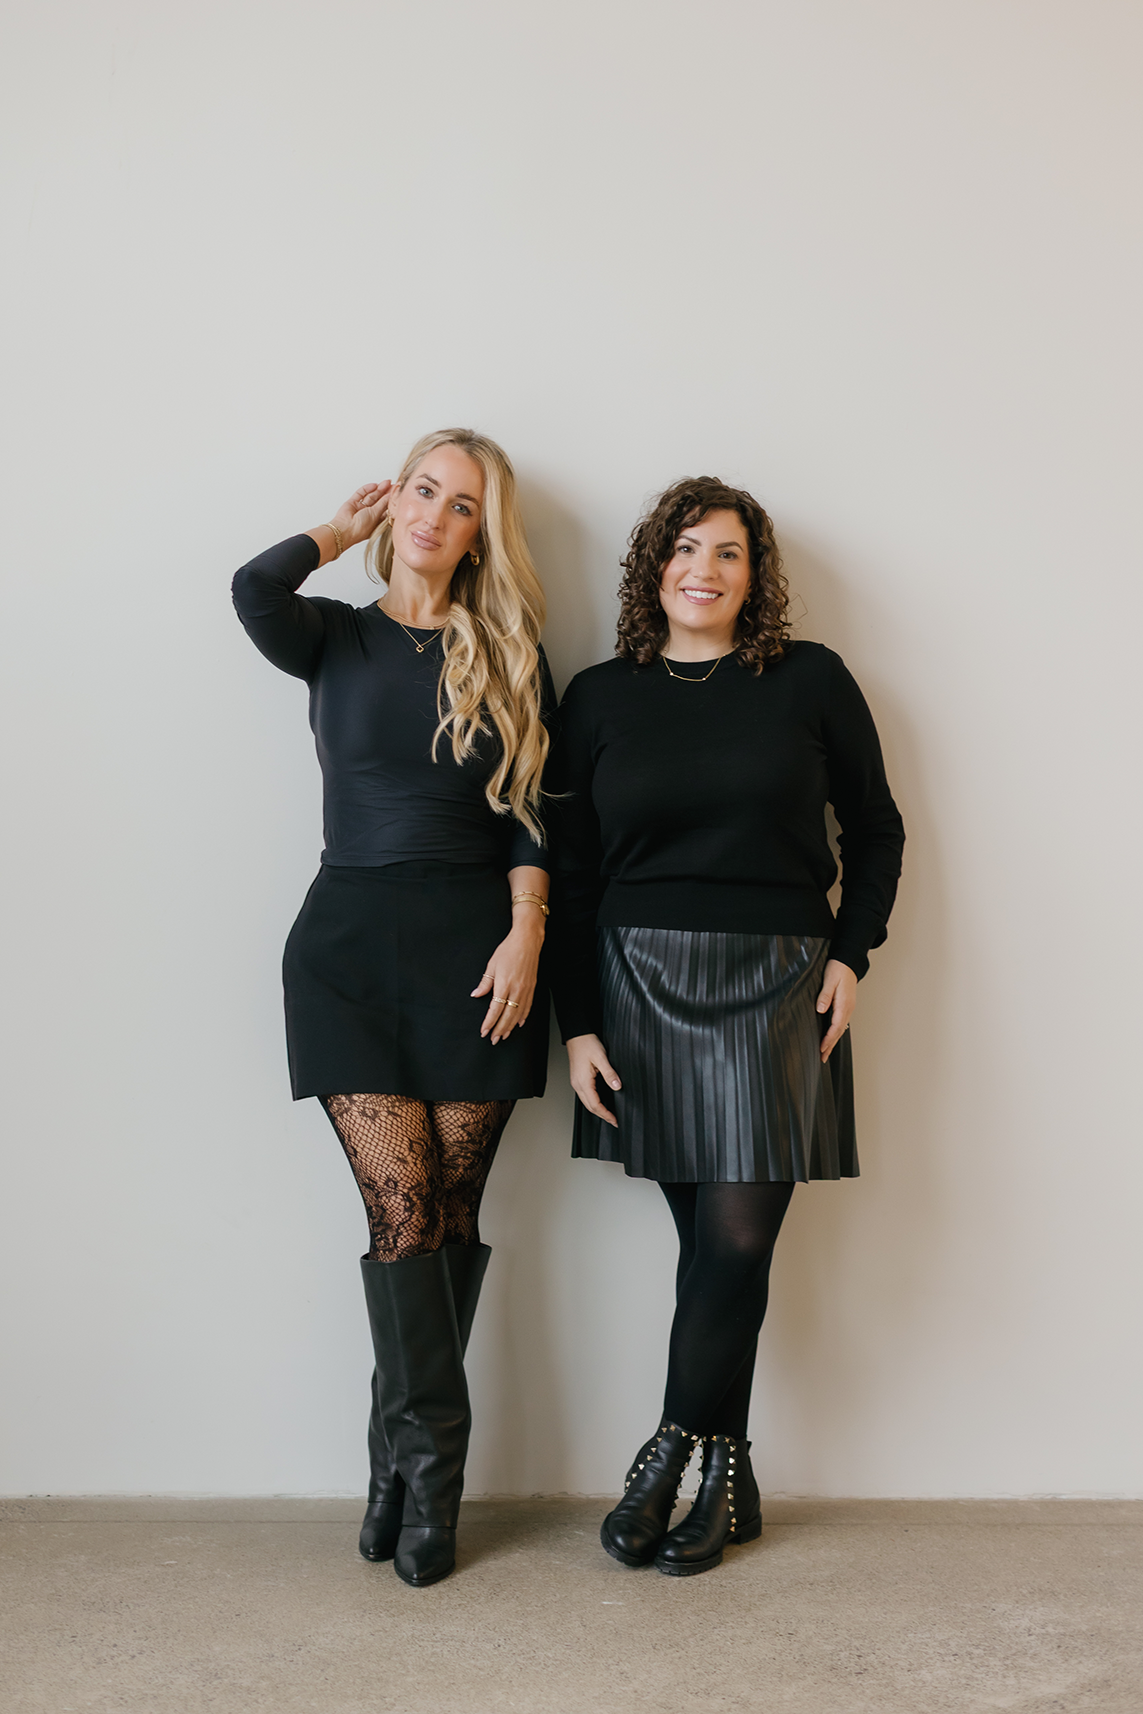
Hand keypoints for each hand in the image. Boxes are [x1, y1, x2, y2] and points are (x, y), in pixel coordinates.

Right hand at [330, 481, 393, 549]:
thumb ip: (383, 503)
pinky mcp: (352, 503)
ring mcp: (360, 509)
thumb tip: (390, 495)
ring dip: (378, 489)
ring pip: (370, 496)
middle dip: (385, 492)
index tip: (397, 492)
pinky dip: (366, 489)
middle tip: (393, 484)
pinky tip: (374, 485)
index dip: (390, 500)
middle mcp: (368, 515)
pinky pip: (360, 494)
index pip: (385, 509)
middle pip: (378, 501)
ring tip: (386, 482)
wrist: (344, 529)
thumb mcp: (376, 515)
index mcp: (376, 522)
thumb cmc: (360, 528)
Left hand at [472, 919, 543, 1042]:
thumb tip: (476, 994)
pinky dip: (522, 1017)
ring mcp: (526, 990)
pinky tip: (518, 1023)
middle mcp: (516, 989)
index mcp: (504, 984)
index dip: (489, 1022)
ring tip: (504, 1035)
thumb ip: (485, 983)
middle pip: (507, 1015)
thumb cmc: (508, 950)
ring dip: (510, 1027)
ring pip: (518, 1014)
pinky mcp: (532, 988)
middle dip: (499, 1029)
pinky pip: (527, 1007)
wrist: (527, 941)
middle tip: (493, 1039)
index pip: (495, 1009)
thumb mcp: (492, 965)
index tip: (484, 1031)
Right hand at [566, 1033, 621, 1126]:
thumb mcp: (601, 1058)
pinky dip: (594, 1102)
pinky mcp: (578, 1078)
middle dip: (602, 1115)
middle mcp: (578, 1084)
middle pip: (590, 1107)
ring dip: (598, 1110)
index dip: (606, 1114)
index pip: (595, 1105)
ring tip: (608, 1114)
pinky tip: (600, 1102)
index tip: (614, 1120)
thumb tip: (617, 1086)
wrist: (577, 1035)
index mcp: (583, 1082)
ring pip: (587, 1102)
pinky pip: (585, 1095)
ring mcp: (576, 1082)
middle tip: (613, 1120)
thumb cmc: (586, 1044)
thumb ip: (610, 1074)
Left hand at [816, 958, 856, 1061]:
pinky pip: (840, 1023)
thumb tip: (820, 1010)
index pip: (835, 1027)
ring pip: (840, 1028)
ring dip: (833, 1041)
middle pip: (839, 1032)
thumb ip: (825, 996)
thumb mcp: (829, 981)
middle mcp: (848, 1008)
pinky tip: (830, 1036)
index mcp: (844, 1004)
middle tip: (822, 1058)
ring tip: (825, 1052)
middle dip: (830, 1045)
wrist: (847, 960)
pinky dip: (835, 1032)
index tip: (821, 1049)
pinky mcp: (845, 1005)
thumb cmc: (838, 969)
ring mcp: (848, 1007)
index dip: (828, 1039)